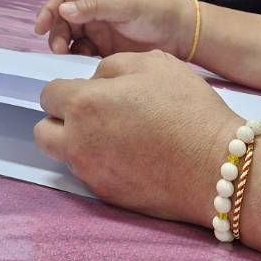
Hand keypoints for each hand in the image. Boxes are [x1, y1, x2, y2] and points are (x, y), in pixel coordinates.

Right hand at [34, 0, 188, 57]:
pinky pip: (84, 53)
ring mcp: (99, 30)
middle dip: (57, 33)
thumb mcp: (126, 4)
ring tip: (67, 58)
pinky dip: (77, 58)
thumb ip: (95, 7)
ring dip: (65, 47)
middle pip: (64, 20)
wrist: (181, 35)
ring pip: (71, 38)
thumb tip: (64, 10)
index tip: (40, 27)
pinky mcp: (105, 49)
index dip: (49, 11)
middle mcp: (94, 10)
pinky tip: (80, 64)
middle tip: (59, 50)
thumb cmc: (155, 11)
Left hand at [34, 51, 240, 220]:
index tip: (90, 92)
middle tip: (92, 115)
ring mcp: (90, 173)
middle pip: (43, 131)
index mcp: (84, 103)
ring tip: (110, 136)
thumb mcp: (153, 64)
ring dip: (75, 143)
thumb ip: (112, 66)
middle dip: (61, 120)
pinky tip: (127, 157)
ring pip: (62, 156)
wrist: (216, 166)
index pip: (49, 94)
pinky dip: (98, 164)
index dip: (69, 89)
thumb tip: (95, 79)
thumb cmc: (187, 109)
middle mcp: (77, 141)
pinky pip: (87, 175)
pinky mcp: (107, 196)